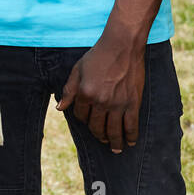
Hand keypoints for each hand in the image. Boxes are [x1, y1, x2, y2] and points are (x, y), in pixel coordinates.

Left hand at [57, 32, 145, 152]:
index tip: (87, 120)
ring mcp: (118, 104)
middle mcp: (100, 101)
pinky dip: (131, 136)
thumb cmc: (97, 56)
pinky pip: (132, 125)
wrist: (122, 47)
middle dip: (98, 135)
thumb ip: (69, 90)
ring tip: (115, 148)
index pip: (80, 115)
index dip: (82, 119)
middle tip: (101, 139)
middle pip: (97, 126)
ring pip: (114, 130)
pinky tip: (130, 142)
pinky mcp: (133, 103)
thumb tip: (60, 108)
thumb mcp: (77, 70)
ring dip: (114, 142)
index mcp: (85, 93)